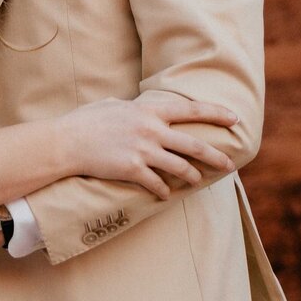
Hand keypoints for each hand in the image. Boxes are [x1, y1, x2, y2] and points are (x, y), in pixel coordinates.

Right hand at [62, 92, 238, 199]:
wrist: (67, 142)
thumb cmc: (86, 121)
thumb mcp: (113, 105)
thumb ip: (134, 108)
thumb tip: (140, 109)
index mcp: (148, 110)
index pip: (191, 110)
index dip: (215, 114)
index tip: (234, 118)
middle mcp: (151, 129)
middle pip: (193, 144)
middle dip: (215, 155)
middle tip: (228, 164)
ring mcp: (143, 150)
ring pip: (180, 167)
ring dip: (192, 176)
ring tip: (198, 181)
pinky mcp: (133, 170)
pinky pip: (157, 184)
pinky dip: (163, 191)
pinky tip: (165, 195)